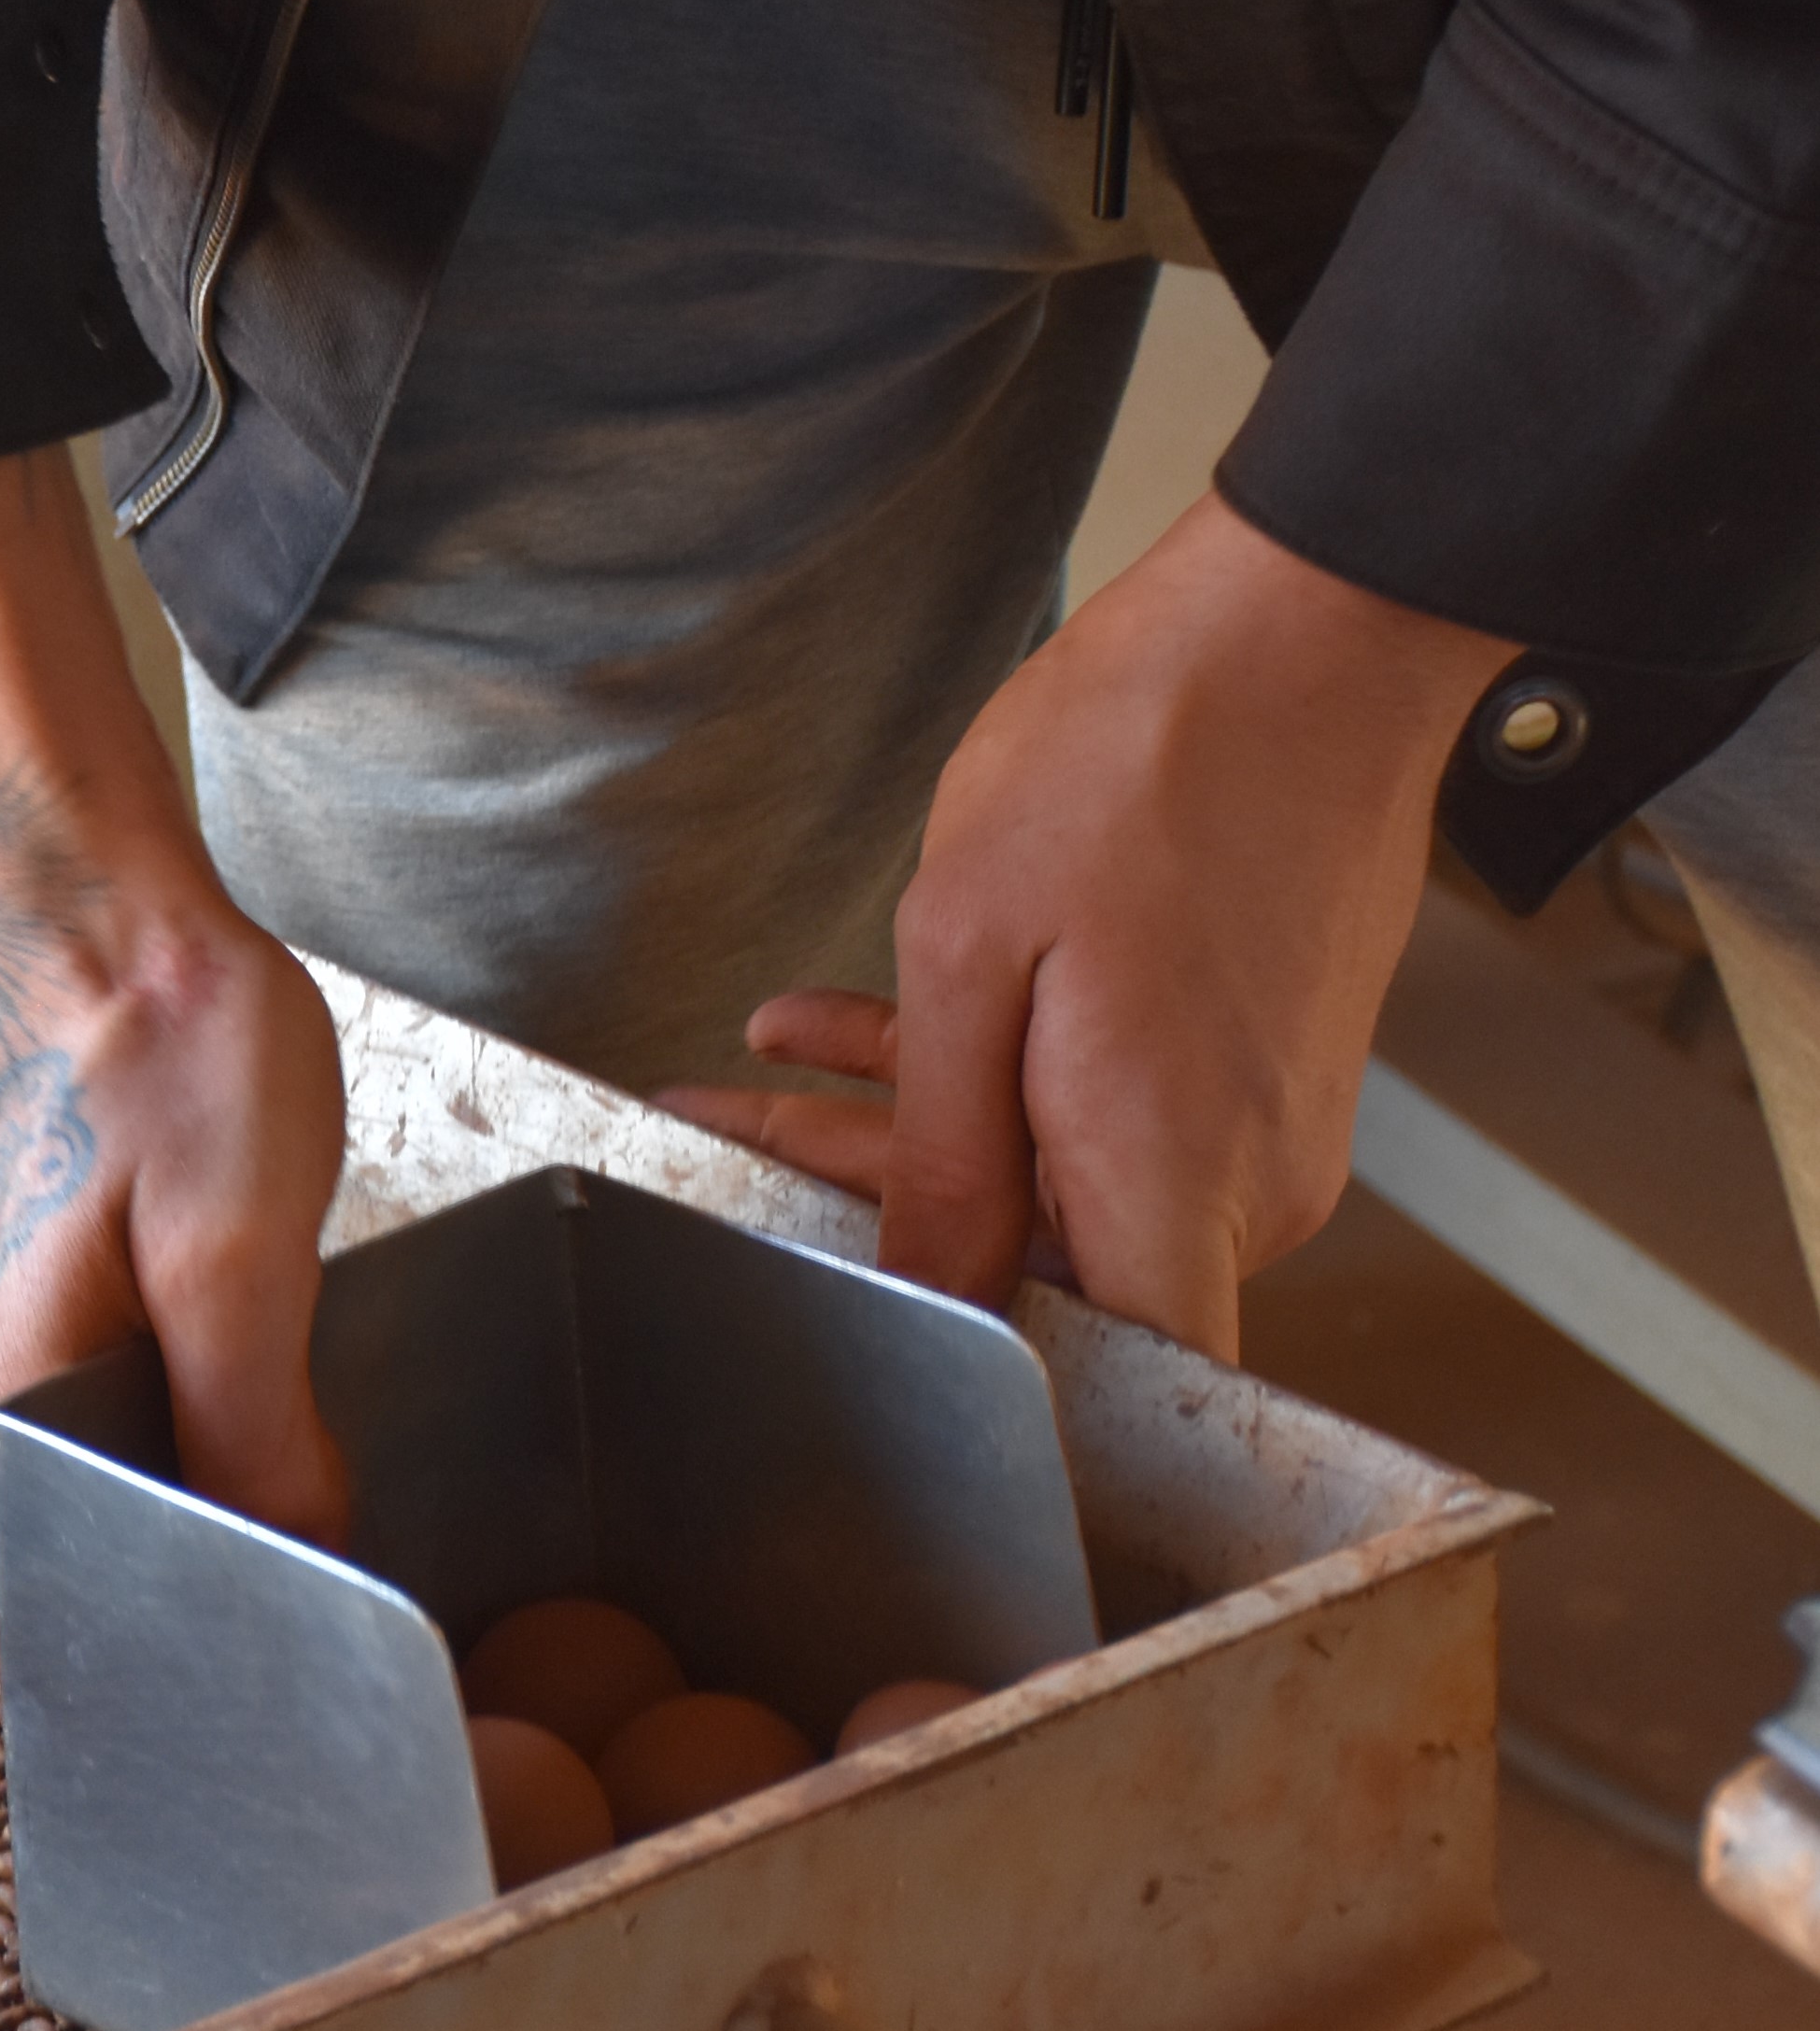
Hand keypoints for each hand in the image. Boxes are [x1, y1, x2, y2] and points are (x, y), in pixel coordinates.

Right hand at [0, 454, 350, 1668]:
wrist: (14, 888)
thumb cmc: (144, 1038)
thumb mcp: (254, 1235)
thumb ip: (265, 1438)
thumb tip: (294, 1572)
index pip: (67, 1668)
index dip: (167, 1653)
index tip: (224, 1568)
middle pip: (15, 1595)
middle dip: (110, 1541)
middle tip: (188, 1390)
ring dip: (35, 1459)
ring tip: (101, 1314)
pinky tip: (20, 1282)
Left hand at [655, 491, 1512, 1358]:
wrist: (1302, 632)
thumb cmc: (1144, 761)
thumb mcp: (974, 957)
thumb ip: (943, 1150)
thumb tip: (933, 1294)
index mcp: (1177, 1177)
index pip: (1113, 1382)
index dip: (1001, 1398)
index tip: (871, 1355)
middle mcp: (1245, 1181)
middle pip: (1049, 1267)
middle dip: (875, 1201)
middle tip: (727, 1132)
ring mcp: (1259, 1119)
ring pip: (1059, 1175)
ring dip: (912, 1123)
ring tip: (769, 1057)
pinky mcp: (1253, 1057)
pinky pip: (1104, 1110)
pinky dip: (989, 1074)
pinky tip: (863, 1019)